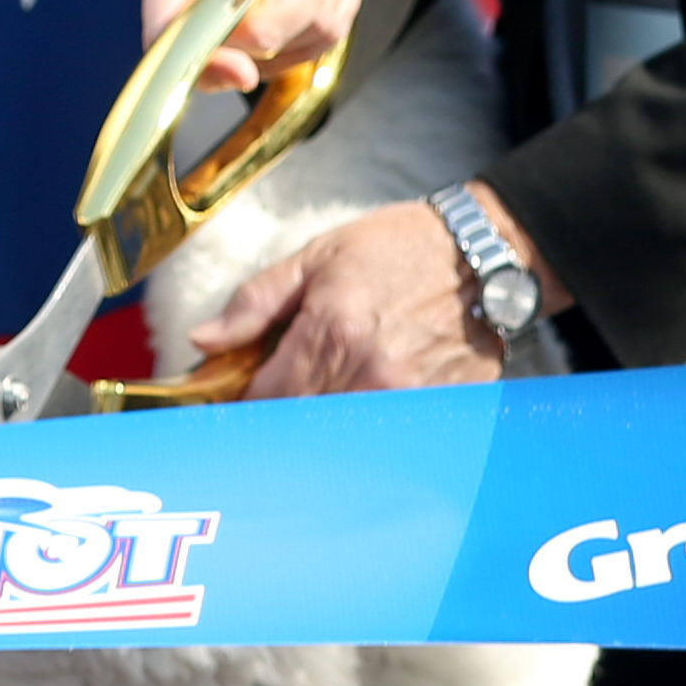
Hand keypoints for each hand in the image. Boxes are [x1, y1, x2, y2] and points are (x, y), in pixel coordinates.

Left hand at [190, 189, 568, 400]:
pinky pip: (385, 436)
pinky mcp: (436, 409)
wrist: (481, 252)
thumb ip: (256, 301)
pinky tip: (361, 409)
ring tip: (322, 399)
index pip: (265, 396)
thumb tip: (204, 340)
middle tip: (279, 398)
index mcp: (331, 330)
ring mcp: (405, 396)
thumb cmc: (398, 248)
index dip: (245, 401)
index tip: (240, 396)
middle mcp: (367, 371)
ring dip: (320, 428)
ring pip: (340, 436)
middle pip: (299, 423)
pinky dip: (365, 431)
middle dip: (280, 416)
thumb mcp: (318, 257)